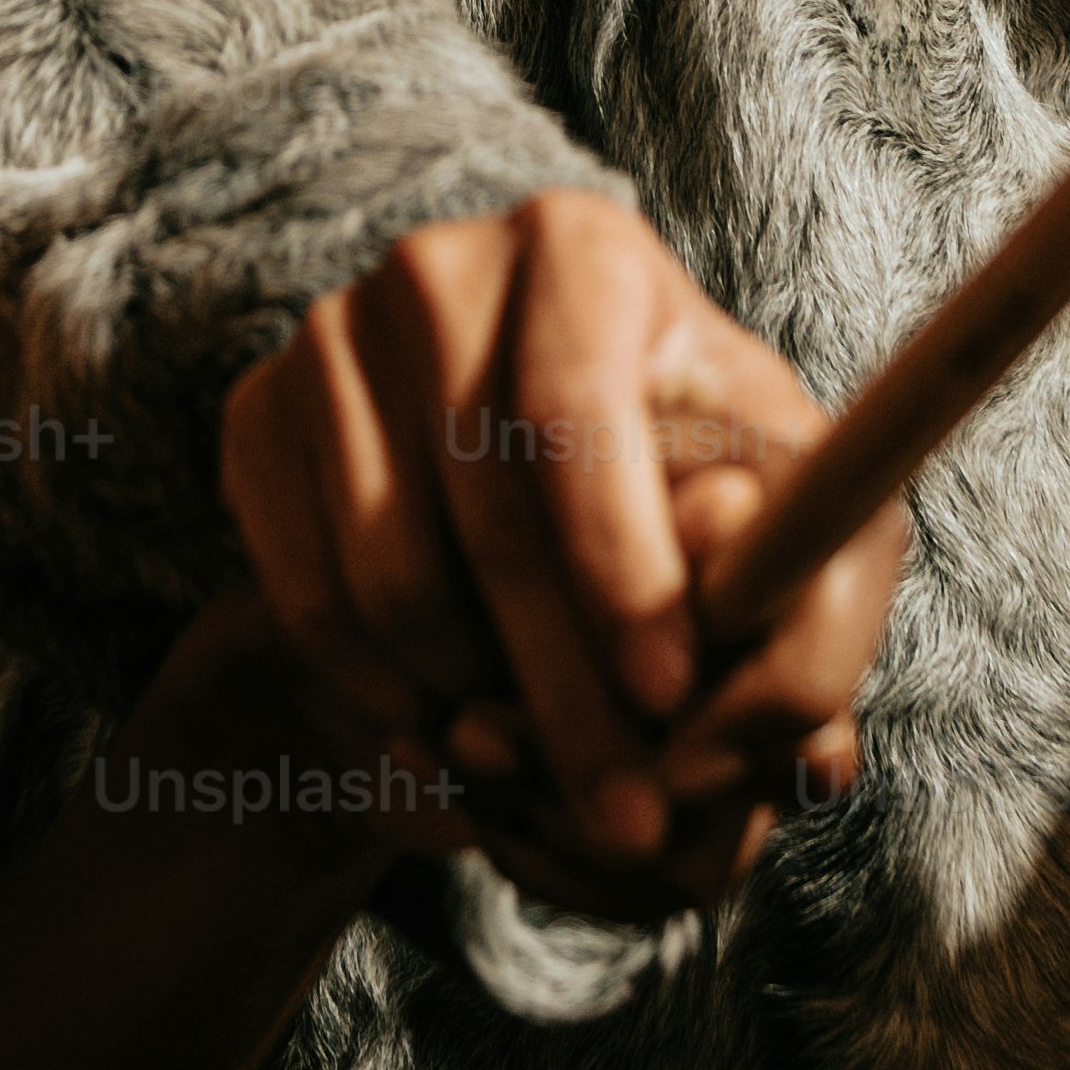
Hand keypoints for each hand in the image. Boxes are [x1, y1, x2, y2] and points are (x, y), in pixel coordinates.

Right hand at [218, 190, 898, 901]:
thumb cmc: (675, 477)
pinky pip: (307, 598)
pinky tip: (448, 728)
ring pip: (390, 572)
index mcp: (582, 247)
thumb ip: (810, 603)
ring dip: (472, 702)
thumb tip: (813, 732)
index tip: (669, 700)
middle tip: (626, 822)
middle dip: (567, 691)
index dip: (623, 564)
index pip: (579, 410)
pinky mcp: (256, 414)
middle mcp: (440, 266)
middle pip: (487, 511)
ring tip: (542, 763)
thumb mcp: (771, 508)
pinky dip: (383, 695)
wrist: (503, 464)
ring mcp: (329, 337)